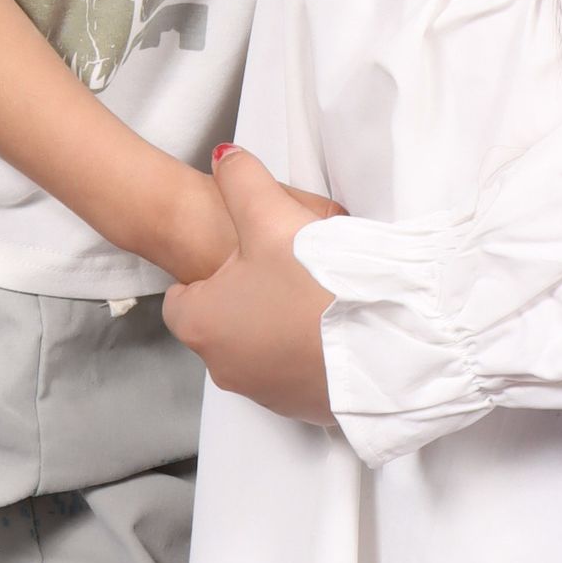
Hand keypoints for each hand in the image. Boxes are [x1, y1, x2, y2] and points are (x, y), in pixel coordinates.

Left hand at [162, 148, 338, 422]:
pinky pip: (291, 369)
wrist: (380, 347)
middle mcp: (225, 367)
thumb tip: (224, 156)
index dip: (209, 267)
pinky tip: (330, 321)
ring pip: (256, 345)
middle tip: (281, 263)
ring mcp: (264, 392)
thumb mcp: (270, 217)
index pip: (181, 296)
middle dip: (245, 292)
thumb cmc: (310, 286)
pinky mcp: (301, 406)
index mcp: (203, 325)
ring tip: (310, 288)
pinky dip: (302, 348)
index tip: (242, 252)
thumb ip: (241, 179)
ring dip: (274, 320)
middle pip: (221, 319)